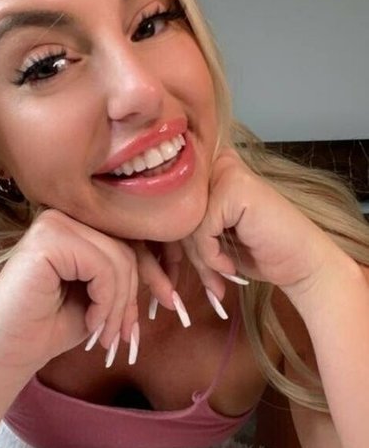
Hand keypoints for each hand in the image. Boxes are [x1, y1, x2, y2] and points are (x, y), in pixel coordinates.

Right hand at [0, 209, 178, 380]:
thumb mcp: (101, 296)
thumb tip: (171, 270)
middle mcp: (62, 215)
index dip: (153, 271)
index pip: (129, 237)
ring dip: (118, 305)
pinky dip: (105, 302)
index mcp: (75, 223)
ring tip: (103, 334)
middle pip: (127, 247)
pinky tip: (90, 322)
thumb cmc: (51, 326)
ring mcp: (52, 223)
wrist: (9, 352)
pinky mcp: (47, 239)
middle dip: (131, 297)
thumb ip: (125, 273)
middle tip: (119, 335)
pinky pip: (102, 266)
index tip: (170, 303)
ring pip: (119, 258)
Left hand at [161, 146, 338, 304]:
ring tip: (220, 277)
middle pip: (177, 212)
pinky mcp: (235, 189)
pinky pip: (201, 229)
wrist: (301, 263)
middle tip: (209, 282)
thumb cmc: (258, 251)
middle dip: (189, 254)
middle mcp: (218, 164)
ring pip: (186, 222)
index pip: (172, 202)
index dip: (175, 241)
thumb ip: (186, 225)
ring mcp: (228, 173)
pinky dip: (211, 256)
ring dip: (200, 259)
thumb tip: (147, 233)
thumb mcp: (213, 237)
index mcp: (211, 170)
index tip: (188, 271)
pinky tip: (230, 267)